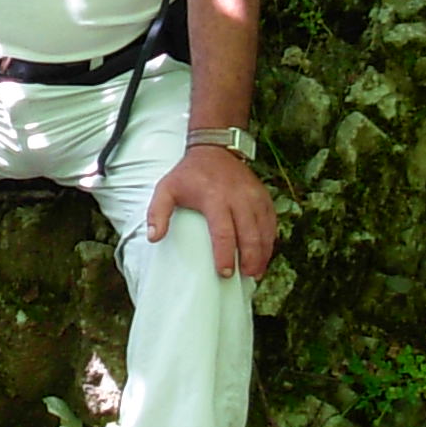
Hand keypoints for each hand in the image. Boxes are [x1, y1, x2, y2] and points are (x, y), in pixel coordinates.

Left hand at [144, 145, 277, 278]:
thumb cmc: (188, 174)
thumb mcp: (166, 188)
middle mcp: (238, 197)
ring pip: (264, 230)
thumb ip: (157, 212)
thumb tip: (154, 238)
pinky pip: (271, 222)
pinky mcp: (263, 197)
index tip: (225, 273)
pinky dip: (270, 241)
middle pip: (249, 234)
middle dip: (250, 259)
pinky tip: (265, 255)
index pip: (223, 232)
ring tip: (256, 273)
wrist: (214, 148)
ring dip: (263, 254)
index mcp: (214, 197)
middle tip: (247, 277)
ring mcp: (254, 196)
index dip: (225, 255)